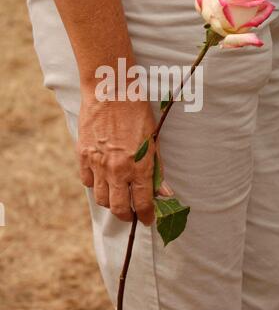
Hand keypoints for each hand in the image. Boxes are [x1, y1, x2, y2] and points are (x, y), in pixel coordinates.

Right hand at [77, 91, 172, 225]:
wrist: (111, 90)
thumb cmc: (137, 112)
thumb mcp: (153, 140)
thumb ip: (157, 169)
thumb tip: (165, 194)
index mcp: (138, 166)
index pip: (143, 203)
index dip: (146, 216)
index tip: (147, 219)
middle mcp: (117, 169)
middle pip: (118, 208)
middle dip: (127, 216)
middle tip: (131, 213)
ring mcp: (97, 163)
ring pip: (101, 198)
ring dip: (111, 201)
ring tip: (118, 194)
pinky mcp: (82, 155)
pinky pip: (87, 181)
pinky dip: (95, 184)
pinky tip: (103, 177)